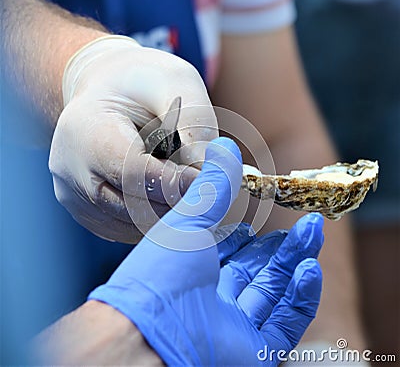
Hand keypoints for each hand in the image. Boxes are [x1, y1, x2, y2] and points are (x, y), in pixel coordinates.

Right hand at [49, 35, 217, 242]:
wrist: (107, 95)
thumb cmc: (141, 84)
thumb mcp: (173, 82)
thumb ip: (195, 123)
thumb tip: (211, 172)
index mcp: (85, 131)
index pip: (133, 173)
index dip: (178, 183)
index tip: (211, 181)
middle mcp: (71, 173)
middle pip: (136, 206)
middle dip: (180, 200)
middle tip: (209, 188)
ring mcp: (77, 199)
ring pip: (136, 226)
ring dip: (171, 212)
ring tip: (186, 186)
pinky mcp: (90, 216)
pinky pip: (131, 232)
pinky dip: (158, 220)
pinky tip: (168, 196)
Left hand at [89, 137, 323, 365]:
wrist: (145, 334)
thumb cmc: (159, 274)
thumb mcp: (189, 221)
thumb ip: (212, 186)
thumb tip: (226, 145)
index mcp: (191, 271)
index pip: (225, 253)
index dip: (243, 237)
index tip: (259, 219)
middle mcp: (211, 299)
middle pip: (256, 272)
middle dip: (282, 246)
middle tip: (304, 222)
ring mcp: (233, 326)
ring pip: (274, 293)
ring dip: (297, 263)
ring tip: (312, 232)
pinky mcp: (252, 350)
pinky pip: (285, 323)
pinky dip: (301, 296)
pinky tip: (310, 268)